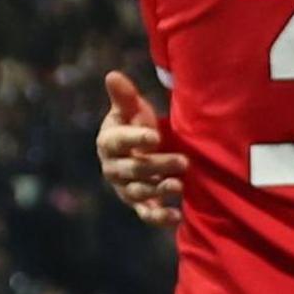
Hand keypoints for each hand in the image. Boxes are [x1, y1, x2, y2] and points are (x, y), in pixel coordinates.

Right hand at [98, 72, 184, 226]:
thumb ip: (124, 96)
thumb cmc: (134, 124)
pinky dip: (160, 218)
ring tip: (179, 186)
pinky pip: (146, 214)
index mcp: (109, 142)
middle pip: (134, 169)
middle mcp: (113, 168)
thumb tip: (112, 75)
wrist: (139, 149)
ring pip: (140, 192)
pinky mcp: (138, 204)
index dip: (135, 139)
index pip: (119, 141)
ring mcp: (125, 188)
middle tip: (184, 161)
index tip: (154, 136)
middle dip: (157, 166)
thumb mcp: (131, 109)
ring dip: (159, 191)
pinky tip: (177, 216)